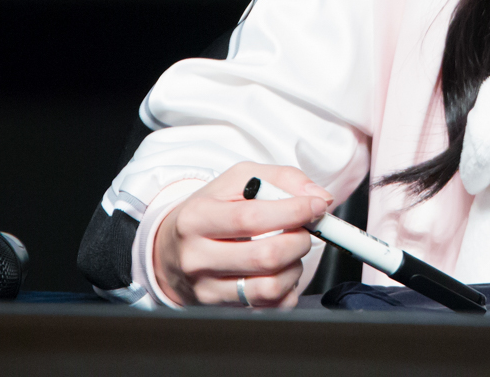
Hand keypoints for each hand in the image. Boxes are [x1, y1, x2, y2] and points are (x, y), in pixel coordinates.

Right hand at [153, 162, 332, 307]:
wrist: (171, 249)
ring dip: (295, 267)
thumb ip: (282, 179)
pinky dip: (287, 289)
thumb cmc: (211, 210)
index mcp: (197, 218)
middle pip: (265, 257)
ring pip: (270, 287)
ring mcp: (207, 288)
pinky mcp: (220, 310)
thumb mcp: (237, 180)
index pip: (251, 218)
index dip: (293, 212)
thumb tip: (319, 197)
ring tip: (289, 251)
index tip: (315, 206)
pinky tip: (279, 271)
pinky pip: (270, 307)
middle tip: (304, 230)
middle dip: (300, 240)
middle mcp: (197, 257)